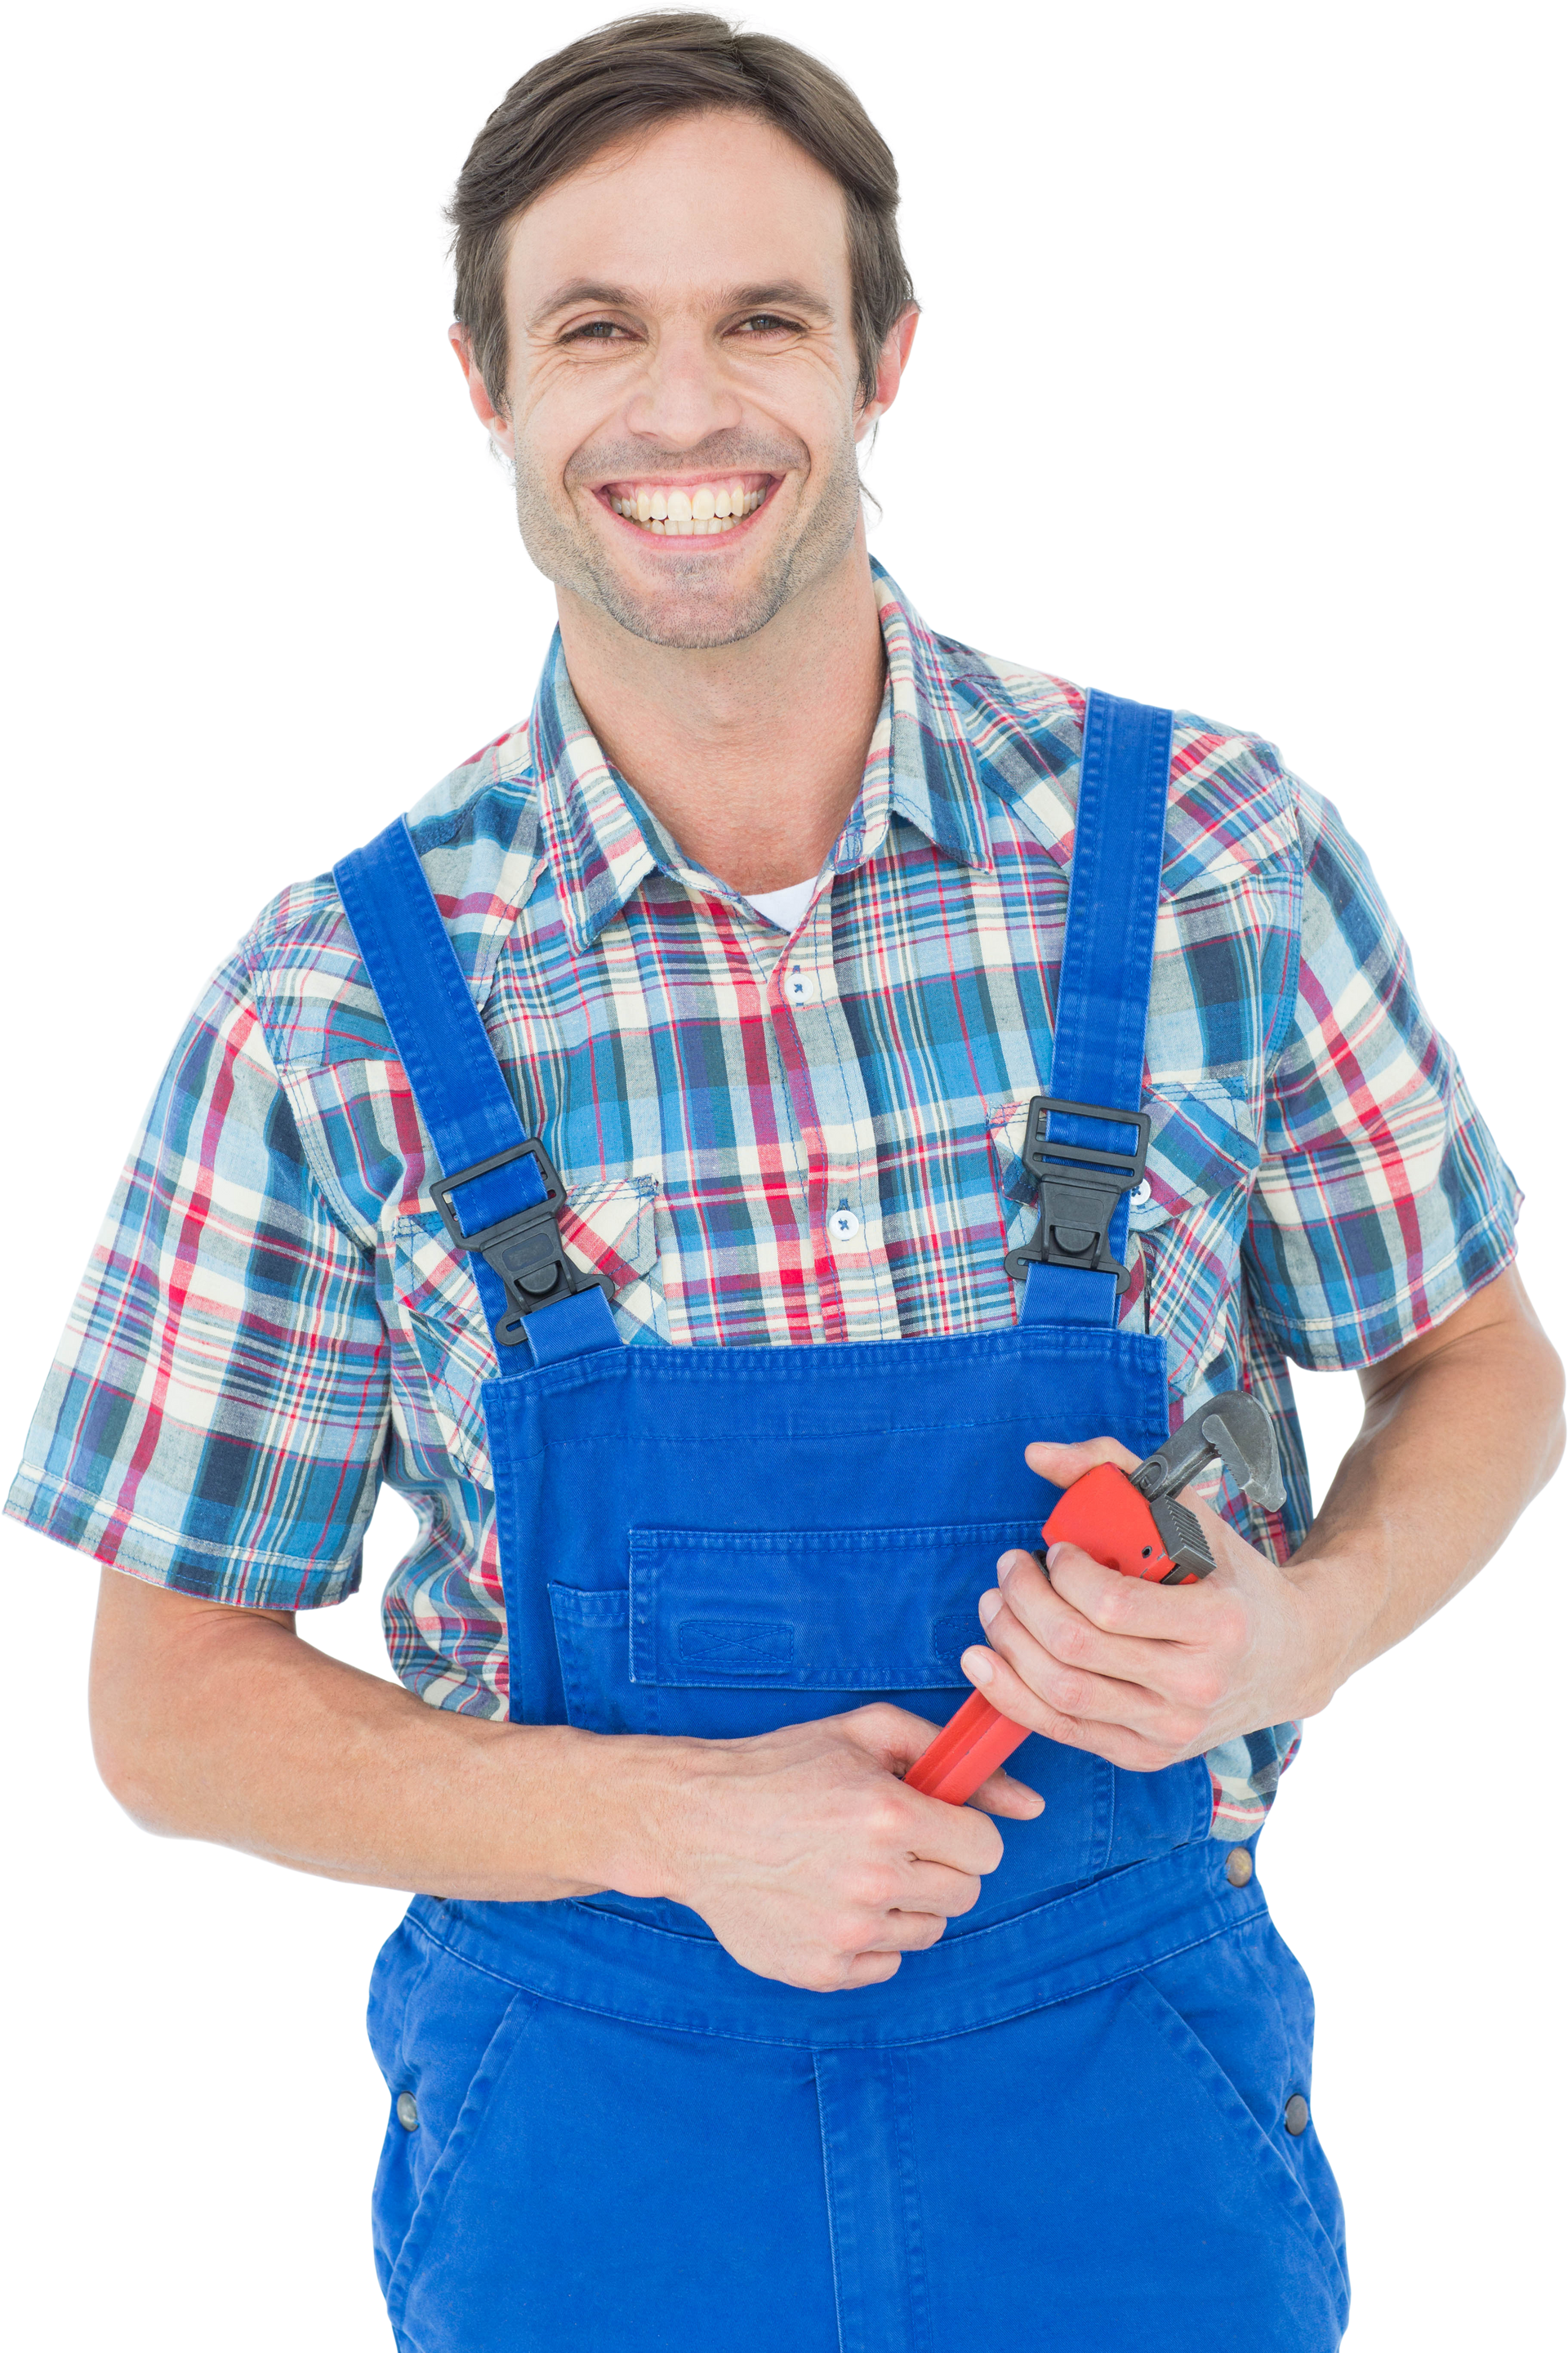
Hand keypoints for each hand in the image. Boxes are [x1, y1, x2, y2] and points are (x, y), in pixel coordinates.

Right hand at [659, 1704, 1042, 1991]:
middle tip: (890, 1844)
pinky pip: (886, 1965)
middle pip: (964, 1893)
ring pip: (929, 1931)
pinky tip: (828, 1902)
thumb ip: (957, 1759)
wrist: (693, 1822)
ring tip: (853, 1871)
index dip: (965, 1833)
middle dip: (938, 1866)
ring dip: (905, 1903)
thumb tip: (1031, 1805)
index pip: (987, 1851)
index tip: (936, 1824)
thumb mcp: (867, 1734)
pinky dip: (868, 1939)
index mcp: (890, 1815)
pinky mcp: (821, 1971)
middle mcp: (873, 1880)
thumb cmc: (782, 1768)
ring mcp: (846, 1933)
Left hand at [959, 1437, 1328, 1771]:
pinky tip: (988, 1660)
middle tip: (1010, 1569)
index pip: (1112, 1605)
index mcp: (1217, 1623)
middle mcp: (1196, 1685)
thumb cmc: (1233, 1580)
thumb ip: (1112, 1470)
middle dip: (1023, 1601)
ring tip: (996, 1605)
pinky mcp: (1144, 1755)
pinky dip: (1012, 1694)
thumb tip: (1038, 1456)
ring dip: (1009, 1643)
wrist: (1290, 1659)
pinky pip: (1062, 1729)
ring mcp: (1169, 1729)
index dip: (1065, 1574)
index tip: (1056, 1550)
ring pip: (1060, 1693)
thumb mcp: (1190, 1514)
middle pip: (1075, 1648)